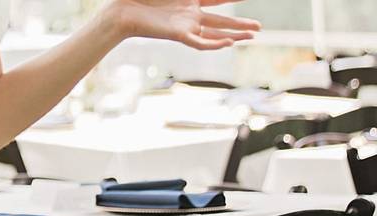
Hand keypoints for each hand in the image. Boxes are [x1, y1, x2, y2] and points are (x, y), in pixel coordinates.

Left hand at [109, 0, 260, 49]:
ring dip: (234, 35)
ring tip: (252, 36)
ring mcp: (185, 26)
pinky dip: (215, 44)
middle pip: (221, 21)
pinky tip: (230, 43)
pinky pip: (200, 42)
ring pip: (215, 34)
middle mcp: (190, 15)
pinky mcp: (178, 35)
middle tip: (259, 28)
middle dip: (240, 25)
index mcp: (189, 0)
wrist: (122, 11)